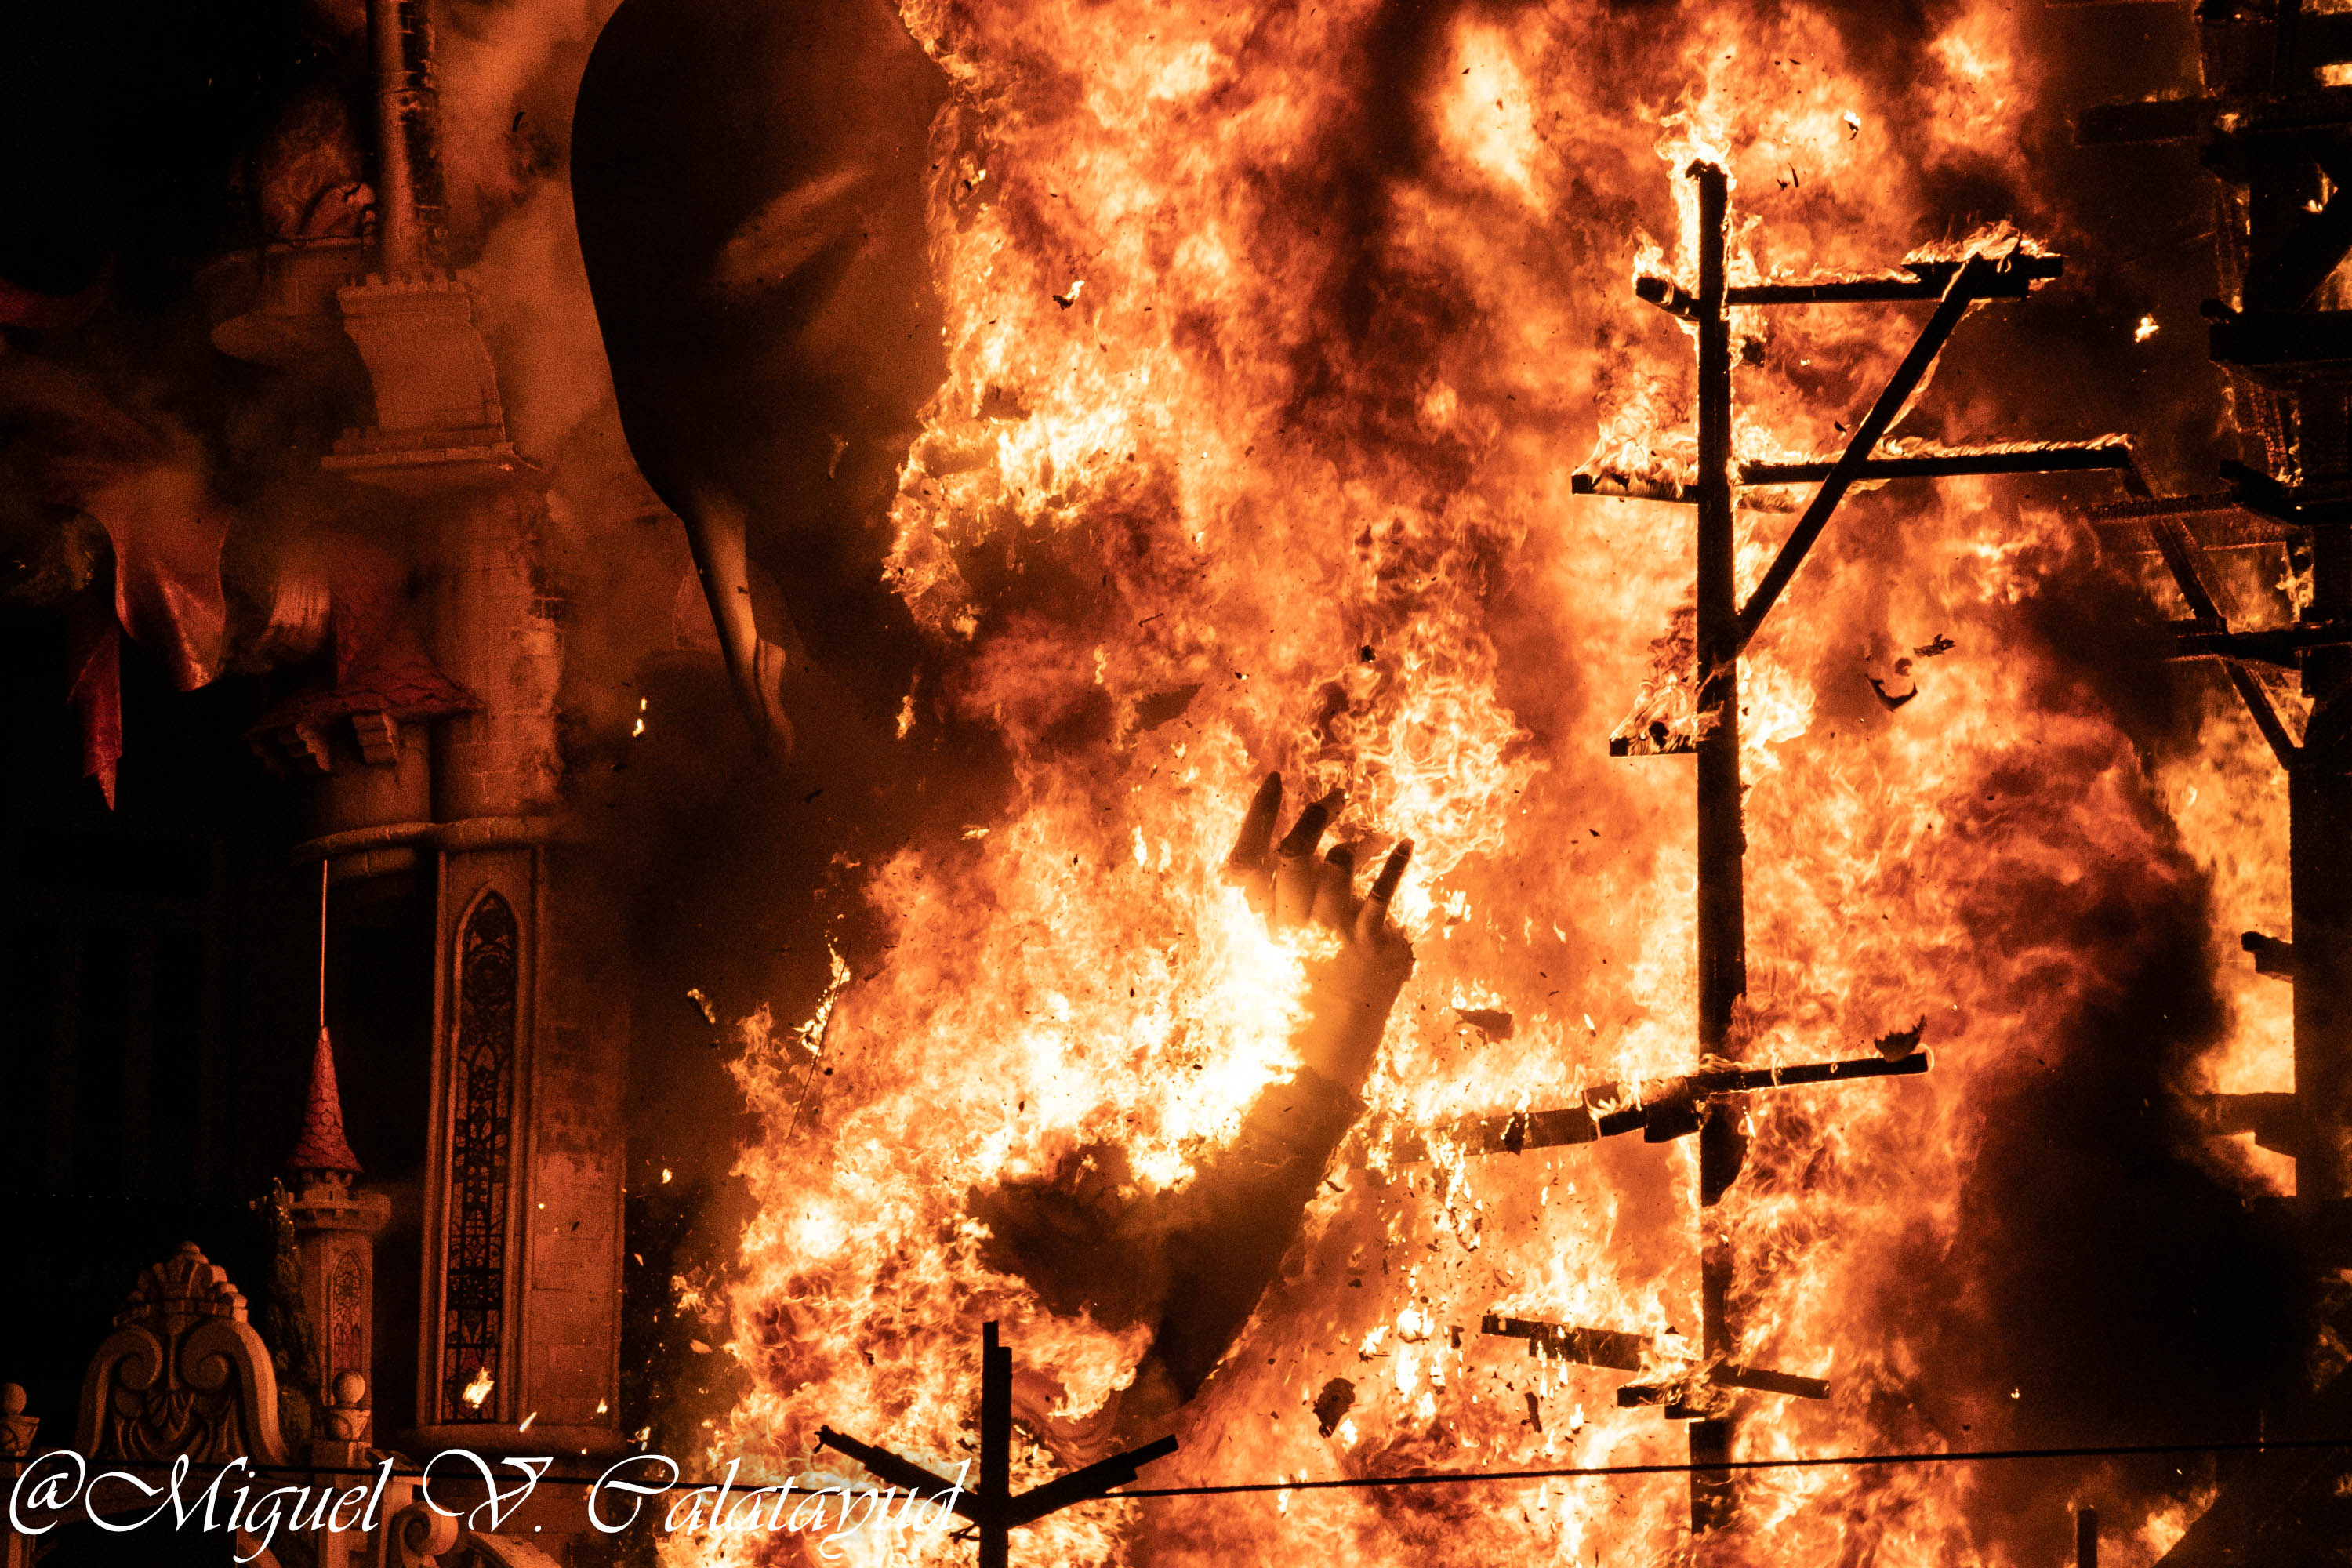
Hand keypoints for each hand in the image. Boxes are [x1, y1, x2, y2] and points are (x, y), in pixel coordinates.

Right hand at [1223, 774, 1413, 1085]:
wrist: (1329, 1038)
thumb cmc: (1309, 985)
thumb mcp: (1285, 941)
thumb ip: (1283, 899)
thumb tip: (1283, 856)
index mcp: (1269, 917)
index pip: (1251, 855)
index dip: (1260, 814)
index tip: (1274, 780)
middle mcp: (1295, 921)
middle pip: (1295, 854)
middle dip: (1314, 817)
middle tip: (1336, 794)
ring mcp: (1332, 931)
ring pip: (1337, 866)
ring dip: (1354, 847)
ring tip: (1368, 839)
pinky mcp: (1367, 942)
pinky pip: (1382, 893)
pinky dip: (1396, 863)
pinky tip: (1406, 844)